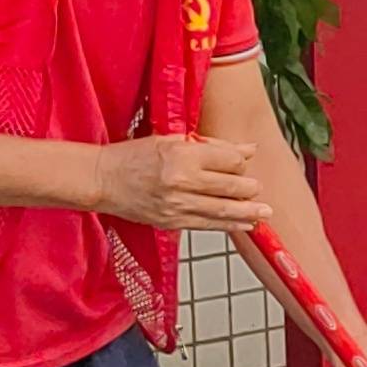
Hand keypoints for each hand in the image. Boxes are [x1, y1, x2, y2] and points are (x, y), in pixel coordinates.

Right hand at [94, 131, 267, 231]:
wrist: (102, 179)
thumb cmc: (135, 156)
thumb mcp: (171, 140)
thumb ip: (212, 146)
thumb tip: (248, 150)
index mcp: (182, 154)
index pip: (228, 160)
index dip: (241, 162)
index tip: (243, 163)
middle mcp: (181, 180)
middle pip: (230, 186)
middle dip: (250, 189)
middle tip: (259, 190)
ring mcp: (176, 204)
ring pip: (222, 209)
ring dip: (248, 212)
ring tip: (265, 213)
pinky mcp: (170, 222)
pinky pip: (207, 225)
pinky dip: (229, 225)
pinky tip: (244, 224)